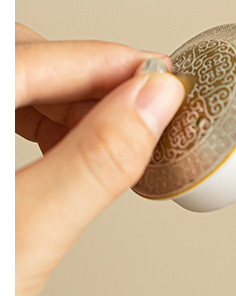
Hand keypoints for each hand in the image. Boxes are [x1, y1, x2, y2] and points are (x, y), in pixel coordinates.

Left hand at [15, 23, 184, 295]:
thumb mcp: (24, 237)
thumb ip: (95, 160)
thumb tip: (152, 104)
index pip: (27, 61)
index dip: (104, 64)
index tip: (160, 77)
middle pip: (19, 57)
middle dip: (87, 80)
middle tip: (143, 112)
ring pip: (12, 78)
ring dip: (67, 99)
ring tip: (110, 135)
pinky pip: (3, 108)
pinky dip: (40, 119)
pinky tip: (64, 143)